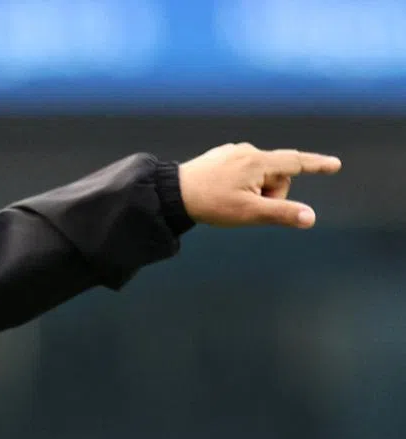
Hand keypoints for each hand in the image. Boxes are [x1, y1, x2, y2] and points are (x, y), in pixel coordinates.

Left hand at [178, 143, 340, 228]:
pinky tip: (222, 194)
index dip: (317, 165)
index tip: (334, 165)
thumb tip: (310, 218)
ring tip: (230, 201)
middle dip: (270, 194)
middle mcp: (247, 151)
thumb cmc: (210, 203)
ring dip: (255, 192)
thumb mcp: (248, 212)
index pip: (296, 162)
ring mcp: (233, 152)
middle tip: (246, 207)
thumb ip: (282, 214)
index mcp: (258, 162)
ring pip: (259, 176)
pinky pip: (243, 173)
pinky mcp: (221, 157)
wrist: (171, 193)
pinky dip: (242, 186)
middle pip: (276, 175)